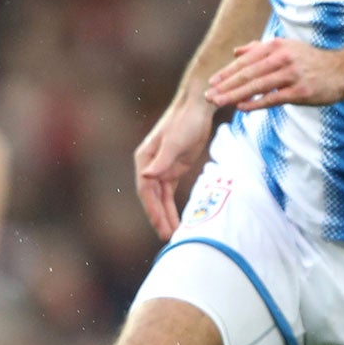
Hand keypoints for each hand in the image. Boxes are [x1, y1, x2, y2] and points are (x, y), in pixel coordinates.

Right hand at [134, 97, 217, 239]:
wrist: (198, 106)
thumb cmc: (185, 121)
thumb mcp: (175, 142)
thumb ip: (163, 160)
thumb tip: (147, 176)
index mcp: (145, 160)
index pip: (146, 190)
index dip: (152, 210)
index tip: (160, 227)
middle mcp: (150, 166)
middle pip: (152, 197)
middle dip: (159, 217)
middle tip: (168, 237)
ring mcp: (162, 168)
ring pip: (161, 197)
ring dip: (166, 215)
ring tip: (173, 234)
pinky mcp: (174, 168)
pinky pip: (170, 193)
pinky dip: (172, 206)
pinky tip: (177, 219)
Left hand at [204, 39, 343, 111]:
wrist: (342, 71)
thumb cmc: (312, 61)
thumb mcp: (287, 47)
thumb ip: (260, 48)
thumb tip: (236, 52)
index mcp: (276, 46)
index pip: (245, 61)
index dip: (227, 73)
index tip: (211, 83)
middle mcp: (282, 58)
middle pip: (247, 73)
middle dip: (226, 85)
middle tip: (209, 95)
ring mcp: (291, 75)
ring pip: (257, 86)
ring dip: (235, 95)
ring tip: (219, 102)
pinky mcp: (300, 91)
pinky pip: (273, 98)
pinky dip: (256, 103)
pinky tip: (242, 108)